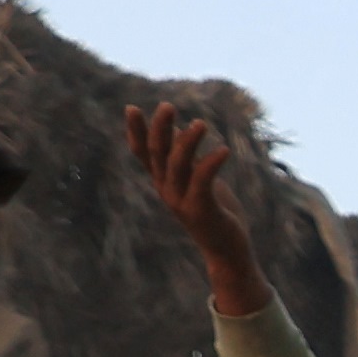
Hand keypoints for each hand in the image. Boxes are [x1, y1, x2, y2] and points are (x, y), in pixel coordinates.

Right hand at [121, 97, 275, 318]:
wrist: (226, 250)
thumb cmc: (214, 212)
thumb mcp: (198, 180)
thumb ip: (187, 158)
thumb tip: (179, 130)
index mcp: (164, 181)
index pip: (143, 153)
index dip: (135, 132)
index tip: (131, 108)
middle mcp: (167, 190)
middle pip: (157, 154)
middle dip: (160, 129)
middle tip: (168, 106)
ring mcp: (181, 201)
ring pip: (178, 165)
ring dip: (188, 142)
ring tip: (201, 123)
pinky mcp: (201, 209)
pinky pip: (203, 181)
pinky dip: (211, 163)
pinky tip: (224, 150)